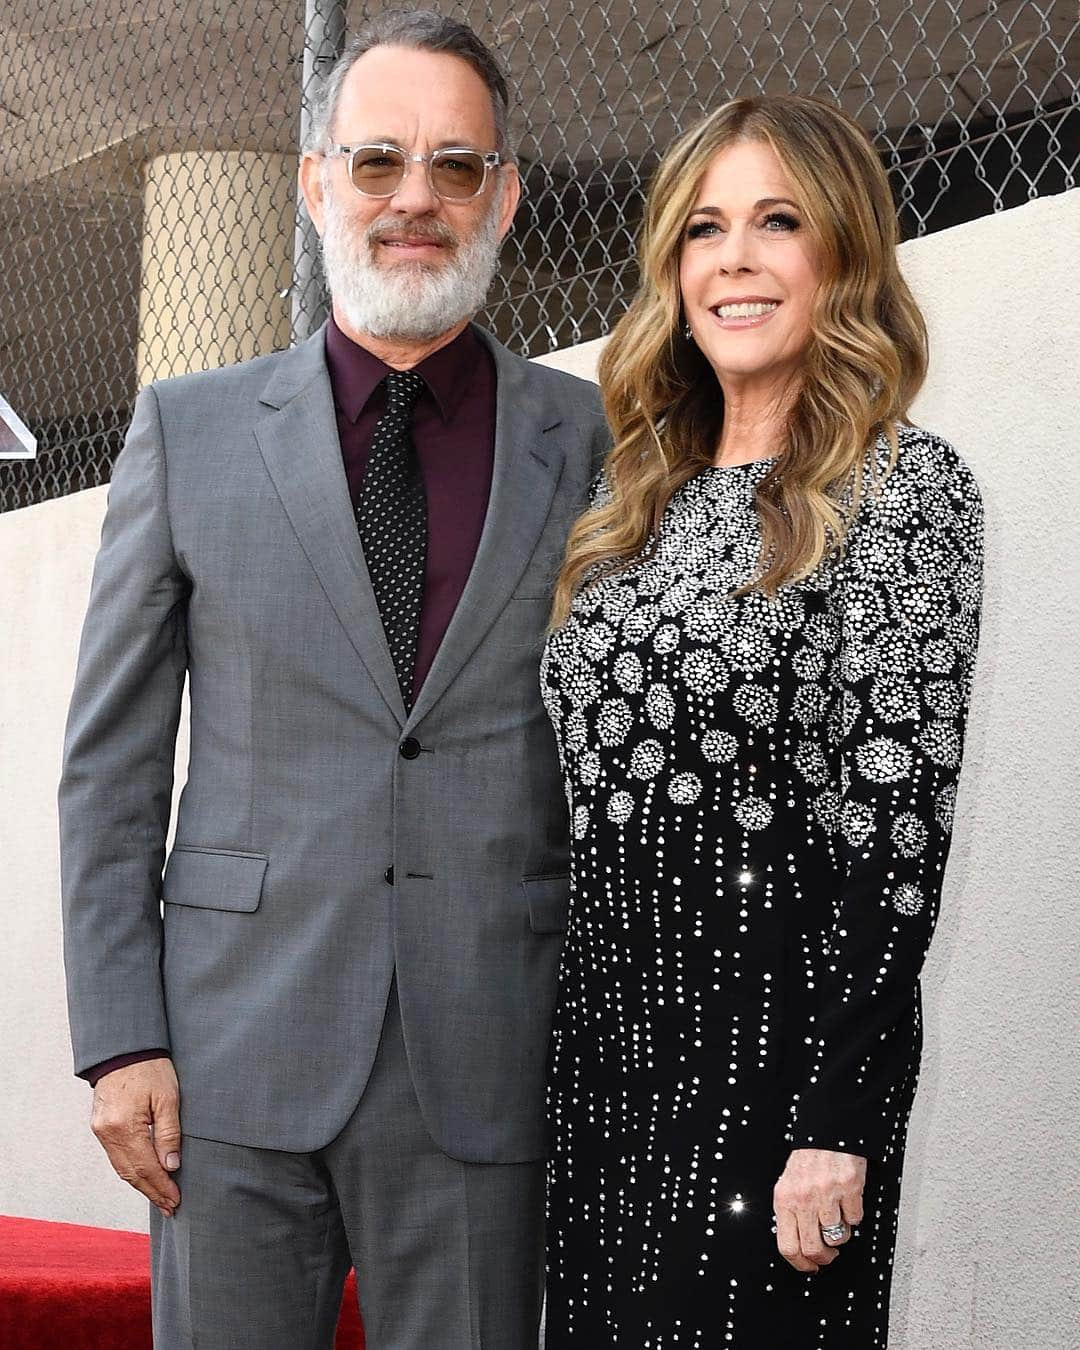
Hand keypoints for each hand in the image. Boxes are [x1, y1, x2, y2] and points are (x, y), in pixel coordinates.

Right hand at [91, 1059, 181, 1217]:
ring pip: (121, 1169)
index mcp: (124, 1126)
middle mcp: (108, 1133)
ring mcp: (101, 1131)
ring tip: (160, 1198)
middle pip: (131, 1173)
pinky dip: (130, 1171)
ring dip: (141, 1185)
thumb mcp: (168, 1097)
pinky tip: (143, 1178)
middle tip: (170, 1207)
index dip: (161, 1186)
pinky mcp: (100, 1127)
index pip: (146, 1167)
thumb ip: (169, 1132)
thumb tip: (171, 1165)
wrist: (123, 1050)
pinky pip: (115, 1157)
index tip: (175, 1200)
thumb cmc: (150, 1068)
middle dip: (152, 1192)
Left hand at [773, 1148, 865, 1272]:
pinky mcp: (849, 1188)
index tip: (810, 1267)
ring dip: (840, 1233)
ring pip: (837, 1237)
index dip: (800, 1264)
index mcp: (784, 1199)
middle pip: (813, 1249)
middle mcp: (803, 1197)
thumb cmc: (808, 1160)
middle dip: (824, 1258)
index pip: (787, 1247)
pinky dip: (854, 1215)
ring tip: (837, 1217)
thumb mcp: (788, 1185)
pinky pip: (855, 1219)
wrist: (827, 1132)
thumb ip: (790, 1213)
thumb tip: (796, 1248)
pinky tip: (847, 1201)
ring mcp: (827, 1193)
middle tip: (829, 1254)